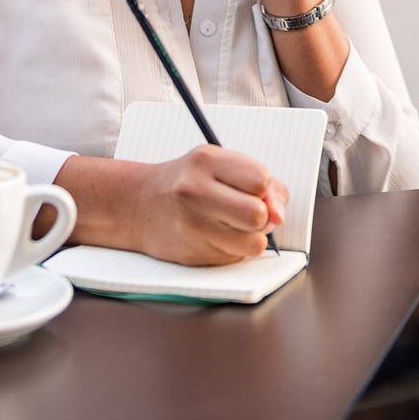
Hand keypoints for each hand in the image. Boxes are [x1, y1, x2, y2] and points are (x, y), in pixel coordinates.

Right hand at [128, 145, 289, 266]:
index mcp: (206, 161)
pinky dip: (234, 249)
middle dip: (260, 216)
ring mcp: (192, 226)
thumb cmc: (188, 181)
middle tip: (245, 210)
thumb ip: (259, 183)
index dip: (264, 189)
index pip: (261, 180)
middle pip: (257, 214)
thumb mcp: (219, 164)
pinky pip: (237, 258)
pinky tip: (216, 235)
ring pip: (253, 243)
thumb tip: (279, 215)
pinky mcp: (192, 254)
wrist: (139, 205)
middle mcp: (195, 192)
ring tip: (233, 225)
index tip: (253, 189)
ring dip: (252, 237)